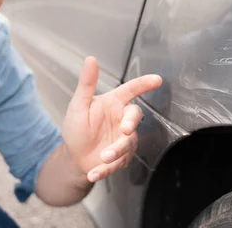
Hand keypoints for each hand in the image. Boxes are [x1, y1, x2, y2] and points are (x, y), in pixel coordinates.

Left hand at [62, 56, 161, 182]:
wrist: (73, 157)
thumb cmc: (77, 128)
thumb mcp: (78, 105)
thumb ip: (86, 84)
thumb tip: (90, 59)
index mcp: (113, 103)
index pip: (131, 90)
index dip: (144, 84)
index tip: (157, 80)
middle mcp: (121, 120)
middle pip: (135, 116)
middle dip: (132, 123)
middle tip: (125, 130)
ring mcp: (123, 139)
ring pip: (128, 143)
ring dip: (116, 151)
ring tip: (103, 157)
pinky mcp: (120, 158)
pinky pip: (118, 164)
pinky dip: (105, 170)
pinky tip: (93, 173)